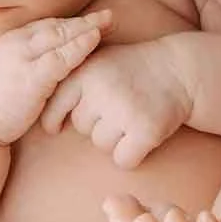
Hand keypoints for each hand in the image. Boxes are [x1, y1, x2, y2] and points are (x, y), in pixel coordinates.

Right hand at [0, 12, 111, 144]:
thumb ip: (30, 61)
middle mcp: (17, 43)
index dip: (72, 23)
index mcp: (12, 40)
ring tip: (109, 22)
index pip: (47, 26)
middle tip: (109, 16)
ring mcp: (23, 59)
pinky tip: (94, 40)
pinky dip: (78, 47)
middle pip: (56, 27)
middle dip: (84, 21)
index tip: (93, 21)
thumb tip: (54, 61)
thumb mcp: (11, 72)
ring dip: (86, 28)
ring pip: (59, 37)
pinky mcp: (30, 78)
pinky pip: (59, 58)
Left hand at [39, 37, 193, 168]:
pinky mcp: (146, 129)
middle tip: (117, 109)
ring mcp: (125, 110)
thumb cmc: (132, 68)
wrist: (178, 69)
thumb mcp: (98, 62)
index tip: (55, 128)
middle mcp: (101, 91)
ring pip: (101, 145)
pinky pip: (123, 159)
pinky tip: (141, 138)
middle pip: (80, 128)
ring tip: (131, 119)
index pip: (54, 107)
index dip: (53, 121)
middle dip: (95, 124)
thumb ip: (70, 79)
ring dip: (114, 140)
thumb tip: (41, 118)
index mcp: (85, 72)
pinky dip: (131, 155)